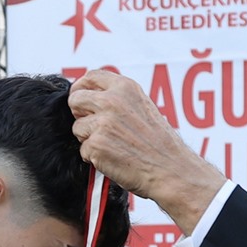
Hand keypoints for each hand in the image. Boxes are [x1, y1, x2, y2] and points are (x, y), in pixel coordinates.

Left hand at [68, 70, 223, 233]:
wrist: (171, 169)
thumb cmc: (159, 143)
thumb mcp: (143, 106)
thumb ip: (118, 98)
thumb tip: (90, 97)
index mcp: (125, 87)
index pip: (90, 77)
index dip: (82, 88)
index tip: (82, 99)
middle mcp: (112, 101)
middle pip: (75, 99)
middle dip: (79, 114)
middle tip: (93, 126)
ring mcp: (102, 123)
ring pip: (77, 128)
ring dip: (88, 139)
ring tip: (112, 146)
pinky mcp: (96, 145)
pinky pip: (83, 150)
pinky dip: (94, 157)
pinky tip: (113, 159)